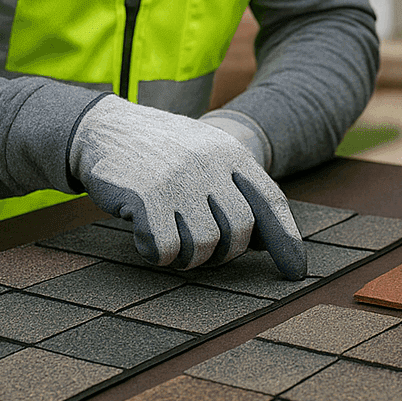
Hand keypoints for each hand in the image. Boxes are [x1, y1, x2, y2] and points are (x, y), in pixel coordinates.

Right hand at [68, 95, 305, 275]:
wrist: (105, 128)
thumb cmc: (161, 153)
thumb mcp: (205, 157)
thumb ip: (235, 191)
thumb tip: (263, 243)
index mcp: (230, 153)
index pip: (270, 201)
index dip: (286, 239)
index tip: (296, 271)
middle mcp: (209, 164)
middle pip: (239, 230)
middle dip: (224, 253)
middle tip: (203, 253)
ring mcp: (178, 179)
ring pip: (204, 245)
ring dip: (187, 257)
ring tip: (172, 240)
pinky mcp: (146, 195)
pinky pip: (166, 249)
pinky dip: (157, 254)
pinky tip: (145, 237)